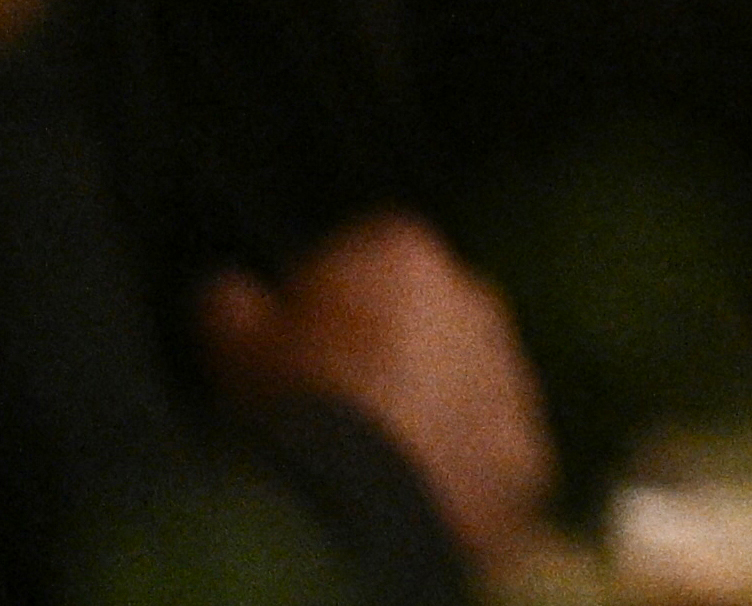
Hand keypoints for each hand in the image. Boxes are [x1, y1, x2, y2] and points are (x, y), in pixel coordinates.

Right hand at [195, 220, 550, 558]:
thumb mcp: (238, 352)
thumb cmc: (297, 406)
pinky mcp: (525, 443)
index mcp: (407, 258)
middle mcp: (476, 299)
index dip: (328, 290)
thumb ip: (233, 309)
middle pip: (423, 313)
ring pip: (459, 379)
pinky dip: (452, 462)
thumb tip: (226, 293)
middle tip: (327, 399)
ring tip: (361, 454)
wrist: (372, 499)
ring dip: (422, 403)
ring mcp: (508, 371)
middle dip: (383, 345)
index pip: (369, 252)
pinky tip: (403, 491)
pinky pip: (485, 446)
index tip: (294, 334)